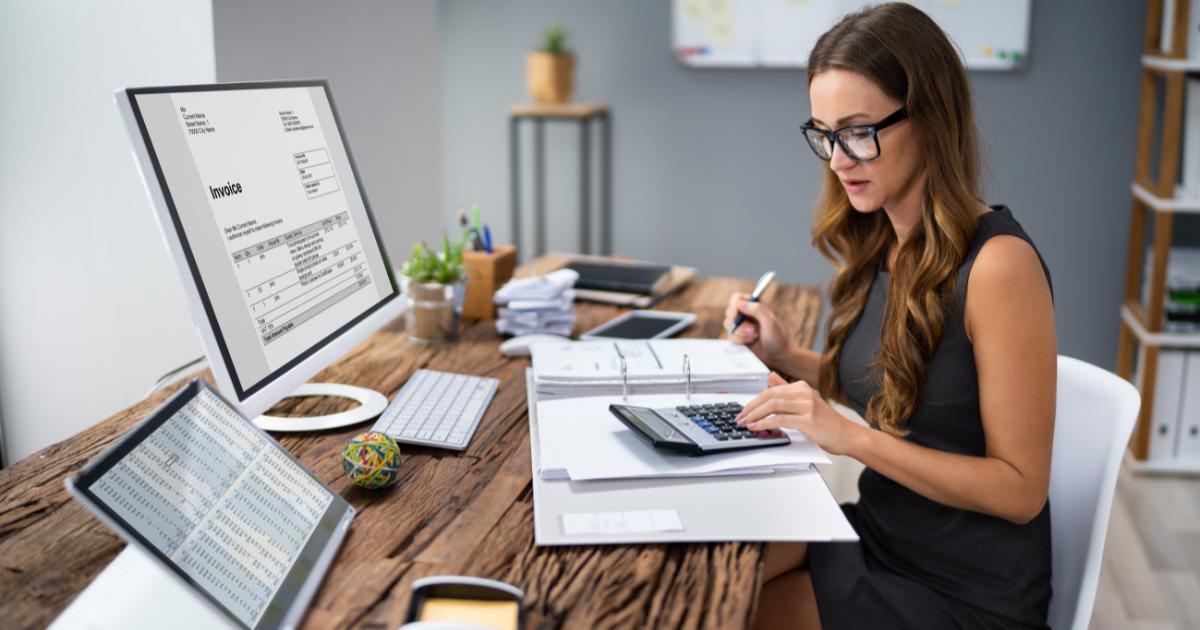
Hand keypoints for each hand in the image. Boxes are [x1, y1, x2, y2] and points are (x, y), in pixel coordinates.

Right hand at [723, 292, 793, 368]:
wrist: (778, 355)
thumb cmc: (777, 337)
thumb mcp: (770, 321)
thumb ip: (757, 310)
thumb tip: (740, 303)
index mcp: (754, 305)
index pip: (736, 298)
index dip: (733, 306)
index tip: (734, 316)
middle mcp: (746, 313)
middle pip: (729, 312)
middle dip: (739, 324)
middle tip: (752, 330)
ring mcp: (741, 325)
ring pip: (728, 325)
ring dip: (740, 333)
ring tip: (754, 337)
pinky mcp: (738, 336)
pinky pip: (730, 336)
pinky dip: (739, 340)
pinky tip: (750, 342)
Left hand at [735, 373, 863, 455]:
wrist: (846, 435)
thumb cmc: (826, 422)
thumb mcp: (805, 402)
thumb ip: (787, 390)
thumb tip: (770, 377)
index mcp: (801, 387)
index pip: (770, 390)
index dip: (754, 401)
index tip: (743, 411)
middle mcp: (804, 392)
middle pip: (769, 396)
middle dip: (750, 407)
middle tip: (740, 418)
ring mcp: (807, 405)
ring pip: (772, 405)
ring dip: (755, 415)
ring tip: (745, 423)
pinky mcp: (808, 419)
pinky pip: (780, 419)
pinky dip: (765, 423)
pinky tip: (757, 427)